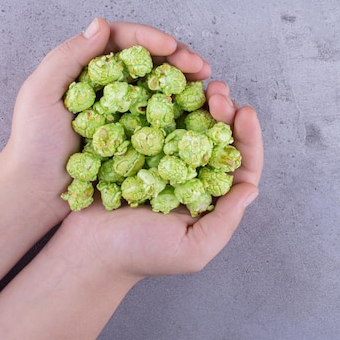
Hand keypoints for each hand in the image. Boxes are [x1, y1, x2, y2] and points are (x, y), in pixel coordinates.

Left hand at [0, 18, 210, 221]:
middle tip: (201, 67)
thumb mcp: (41, 93)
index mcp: (87, 69)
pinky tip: (199, 112)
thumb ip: (68, 56)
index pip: (123, 42)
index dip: (150, 39)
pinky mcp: (134, 138)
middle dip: (178, 59)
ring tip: (208, 87)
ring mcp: (125, 112)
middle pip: (149, 63)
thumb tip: (102, 23)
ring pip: (161, 88)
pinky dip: (182, 113)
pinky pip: (162, 120)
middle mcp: (110, 87)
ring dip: (186, 84)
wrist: (37, 192)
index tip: (171, 47)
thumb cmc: (33, 144)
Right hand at [59, 80, 262, 279]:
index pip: (240, 165)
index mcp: (211, 198)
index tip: (245, 113)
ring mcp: (165, 159)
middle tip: (219, 91)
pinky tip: (168, 88)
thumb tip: (252, 188)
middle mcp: (192, 175)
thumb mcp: (192, 250)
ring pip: (191, 123)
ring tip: (202, 83)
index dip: (248, 139)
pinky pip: (157, 121)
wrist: (87, 250)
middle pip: (218, 138)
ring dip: (199, 101)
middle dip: (224, 112)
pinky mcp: (138, 149)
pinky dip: (165, 103)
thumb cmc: (140, 255)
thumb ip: (224, 222)